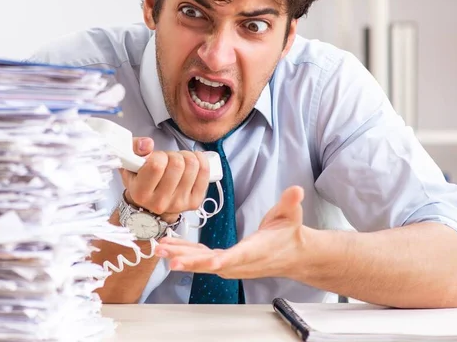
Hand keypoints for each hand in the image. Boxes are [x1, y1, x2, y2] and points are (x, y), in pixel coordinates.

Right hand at [120, 137, 210, 223]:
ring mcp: (179, 203)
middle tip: (168, 159)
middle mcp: (160, 202)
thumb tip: (148, 144)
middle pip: (177, 164)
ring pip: (192, 165)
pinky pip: (205, 172)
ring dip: (186, 156)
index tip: (156, 158)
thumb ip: (133, 147)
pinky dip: (200, 160)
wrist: (150, 202)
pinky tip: (192, 161)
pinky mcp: (194, 202)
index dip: (158, 155)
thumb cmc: (140, 178)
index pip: (156, 165)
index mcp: (141, 193)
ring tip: (179, 161)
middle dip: (173, 155)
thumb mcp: (129, 161)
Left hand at [155, 186, 306, 278]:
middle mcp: (240, 262)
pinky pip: (202, 258)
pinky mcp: (224, 261)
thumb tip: (296, 190)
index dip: (222, 260)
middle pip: (212, 263)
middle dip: (189, 260)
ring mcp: (231, 264)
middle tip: (168, 257)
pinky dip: (185, 253)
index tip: (208, 263)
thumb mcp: (291, 215)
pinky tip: (169, 248)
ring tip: (159, 250)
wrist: (292, 255)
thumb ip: (291, 203)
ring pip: (202, 262)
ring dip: (181, 256)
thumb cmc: (289, 234)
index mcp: (255, 250)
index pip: (238, 256)